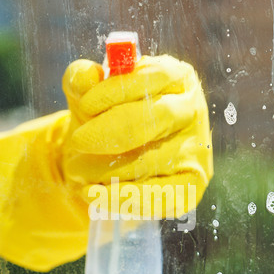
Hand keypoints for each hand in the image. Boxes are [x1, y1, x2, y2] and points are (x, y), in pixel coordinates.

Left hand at [62, 55, 212, 218]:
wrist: (115, 162)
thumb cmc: (104, 120)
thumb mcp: (88, 95)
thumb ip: (81, 80)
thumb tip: (86, 76)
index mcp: (175, 78)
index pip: (148, 80)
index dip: (112, 93)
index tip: (84, 106)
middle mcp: (192, 112)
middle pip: (150, 120)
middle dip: (106, 134)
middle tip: (77, 141)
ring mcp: (196, 152)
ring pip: (146, 163)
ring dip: (103, 170)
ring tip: (77, 170)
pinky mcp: (190, 187)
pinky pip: (154, 197)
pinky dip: (117, 198)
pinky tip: (92, 193)